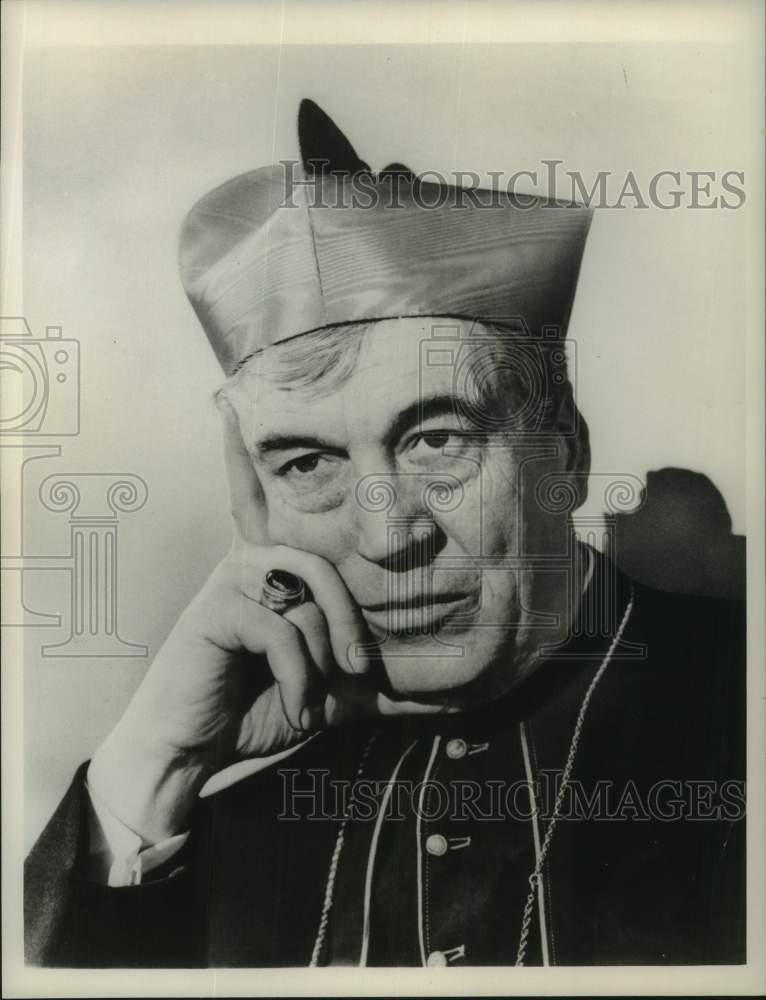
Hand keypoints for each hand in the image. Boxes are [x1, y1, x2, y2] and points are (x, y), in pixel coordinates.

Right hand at [89, 398, 376, 841]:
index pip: (260, 501)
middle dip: (352, 625)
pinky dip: (301, 675)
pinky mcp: (216, 607)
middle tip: (363, 674)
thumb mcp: (327, 691)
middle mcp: (249, 561)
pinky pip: (284, 627)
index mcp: (270, 570)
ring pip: (310, 589)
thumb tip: (449, 695)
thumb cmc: (256, 707)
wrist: (194, 749)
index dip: (240, 455)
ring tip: (326, 694)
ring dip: (328, 649)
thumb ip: (374, 683)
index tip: (227, 405)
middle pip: (325, 565)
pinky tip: (297, 706)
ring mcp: (230, 580)